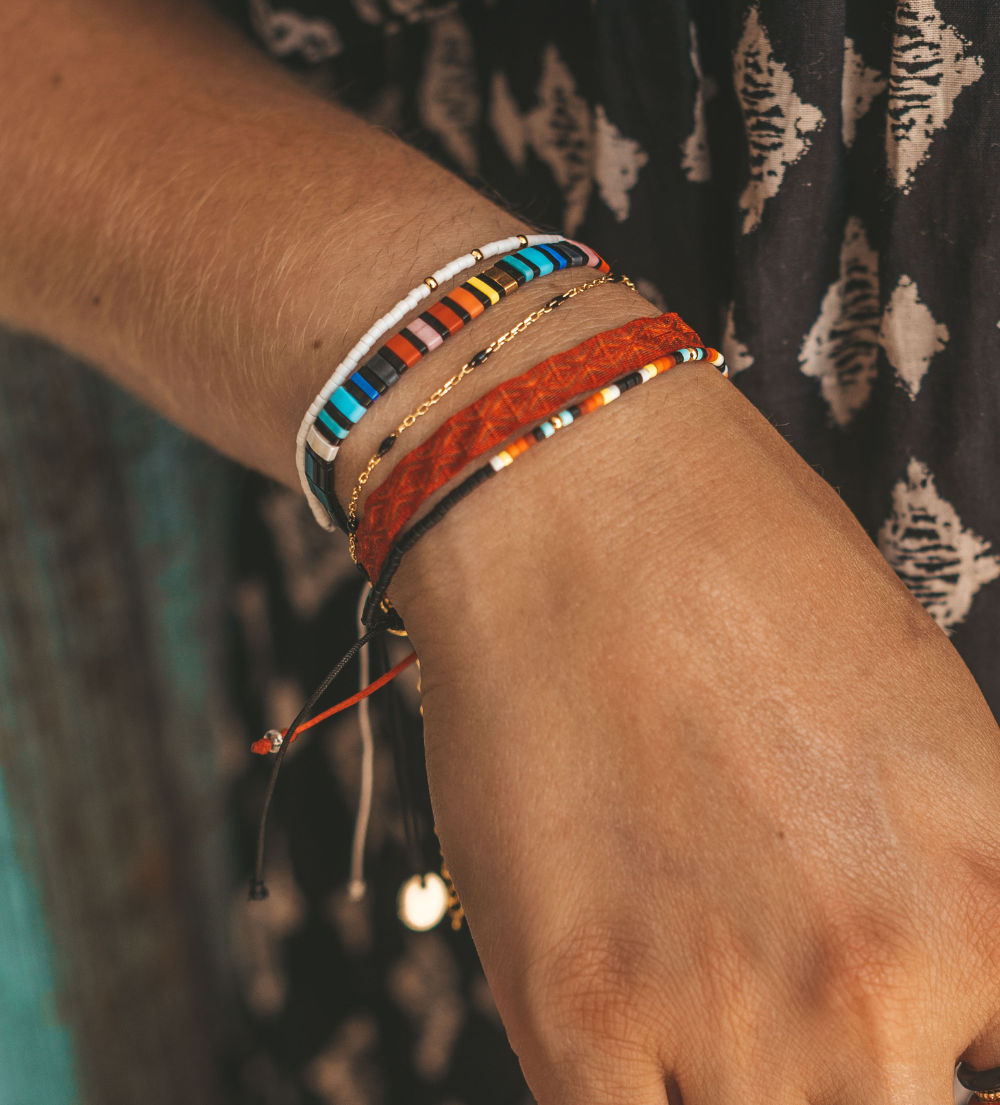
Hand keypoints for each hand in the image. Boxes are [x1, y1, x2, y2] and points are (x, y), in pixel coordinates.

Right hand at [397, 361, 999, 1104]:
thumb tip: (940, 1003)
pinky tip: (634, 1038)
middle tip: (798, 994)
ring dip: (748, 1087)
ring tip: (711, 990)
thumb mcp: (933, 731)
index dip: (955, 1056)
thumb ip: (953, 890)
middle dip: (861, 1078)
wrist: (578, 502)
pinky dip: (641, 1103)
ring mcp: (727, 1015)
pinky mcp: (576, 1014)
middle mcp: (883, 985)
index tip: (919, 1036)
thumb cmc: (748, 567)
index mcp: (994, 902)